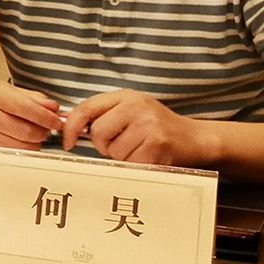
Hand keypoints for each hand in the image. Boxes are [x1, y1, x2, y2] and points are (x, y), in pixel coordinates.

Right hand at [0, 80, 63, 149]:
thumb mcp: (7, 90)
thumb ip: (34, 98)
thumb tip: (55, 108)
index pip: (26, 108)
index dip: (46, 117)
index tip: (57, 122)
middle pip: (27, 131)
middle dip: (43, 132)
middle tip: (46, 129)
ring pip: (22, 146)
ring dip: (34, 143)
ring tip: (33, 134)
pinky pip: (12, 155)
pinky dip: (23, 150)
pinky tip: (21, 141)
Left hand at [62, 89, 215, 165]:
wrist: (196, 139)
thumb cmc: (158, 127)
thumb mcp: (131, 111)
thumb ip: (103, 115)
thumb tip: (69, 129)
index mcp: (126, 96)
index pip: (86, 108)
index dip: (72, 127)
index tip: (68, 142)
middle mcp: (136, 107)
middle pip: (98, 133)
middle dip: (105, 146)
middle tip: (123, 145)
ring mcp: (148, 126)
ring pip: (114, 152)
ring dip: (122, 158)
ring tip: (140, 149)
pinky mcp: (157, 146)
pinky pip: (130, 164)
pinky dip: (135, 166)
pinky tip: (149, 158)